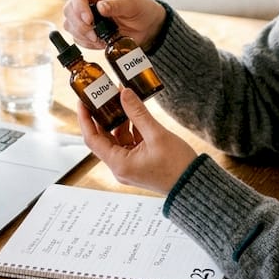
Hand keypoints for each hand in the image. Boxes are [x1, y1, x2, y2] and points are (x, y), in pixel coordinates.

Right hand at [62, 0, 167, 49]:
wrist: (147, 26)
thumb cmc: (141, 8)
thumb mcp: (133, 4)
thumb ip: (117, 5)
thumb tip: (100, 7)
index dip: (79, 5)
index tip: (89, 20)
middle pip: (69, 9)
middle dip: (80, 24)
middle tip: (95, 34)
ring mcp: (84, 13)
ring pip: (69, 23)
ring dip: (82, 34)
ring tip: (100, 39)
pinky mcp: (85, 28)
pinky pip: (76, 36)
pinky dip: (86, 42)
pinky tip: (100, 42)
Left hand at [77, 87, 197, 194]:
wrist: (195, 185)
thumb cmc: (178, 166)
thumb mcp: (157, 134)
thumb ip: (138, 113)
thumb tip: (124, 93)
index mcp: (119, 164)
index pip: (92, 139)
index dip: (85, 119)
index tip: (83, 101)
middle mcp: (120, 167)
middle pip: (103, 138)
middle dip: (103, 117)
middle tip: (102, 96)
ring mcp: (130, 166)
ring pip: (117, 139)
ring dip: (119, 121)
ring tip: (121, 100)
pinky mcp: (139, 164)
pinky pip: (129, 143)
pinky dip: (131, 129)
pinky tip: (136, 114)